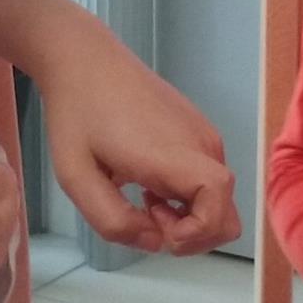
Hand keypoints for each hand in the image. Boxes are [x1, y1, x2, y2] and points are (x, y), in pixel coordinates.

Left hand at [40, 33, 238, 254]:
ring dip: (185, 214)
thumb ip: (112, 220)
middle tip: (145, 214)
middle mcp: (202, 145)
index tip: (152, 224)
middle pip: (227, 216)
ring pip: (217, 200)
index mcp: (173, 155)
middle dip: (191, 234)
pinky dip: (185, 195)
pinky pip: (208, 179)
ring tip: (141, 194)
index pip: (219, 210)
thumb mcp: (76, 176)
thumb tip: (153, 242)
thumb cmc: (77, 115)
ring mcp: (205, 135)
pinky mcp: (200, 129)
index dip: (193, 235)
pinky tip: (147, 179)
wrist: (86, 59)